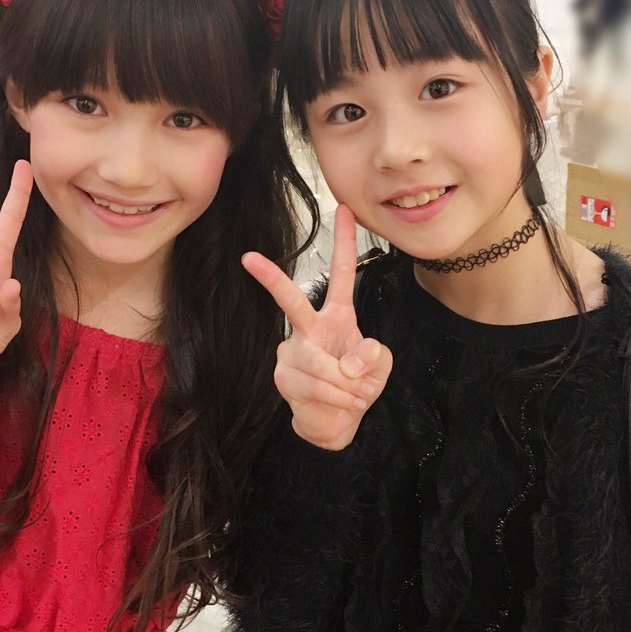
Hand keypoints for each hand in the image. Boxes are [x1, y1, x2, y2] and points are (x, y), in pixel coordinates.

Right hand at [242, 205, 391, 449]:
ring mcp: (292, 351)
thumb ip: (376, 356)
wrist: (336, 423)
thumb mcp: (381, 367)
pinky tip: (342, 404)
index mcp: (337, 316)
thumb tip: (350, 361)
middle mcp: (310, 328)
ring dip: (346, 385)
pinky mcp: (284, 376)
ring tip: (358, 396)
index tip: (344, 208)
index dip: (345, 241)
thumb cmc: (358, 386)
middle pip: (291, 300)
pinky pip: (315, 384)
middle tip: (249, 258)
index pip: (342, 273)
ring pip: (320, 363)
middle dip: (271, 279)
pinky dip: (337, 397)